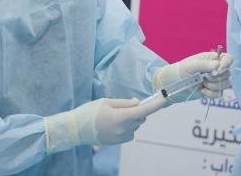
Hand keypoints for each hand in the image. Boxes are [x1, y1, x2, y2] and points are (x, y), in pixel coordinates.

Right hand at [44, 97, 164, 152]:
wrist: (75, 129)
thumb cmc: (90, 112)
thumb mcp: (107, 102)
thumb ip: (125, 103)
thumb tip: (138, 104)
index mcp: (121, 117)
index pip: (144, 110)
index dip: (156, 104)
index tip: (165, 98)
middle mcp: (124, 129)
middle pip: (140, 117)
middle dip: (137, 110)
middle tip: (124, 105)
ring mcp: (121, 138)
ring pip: (135, 125)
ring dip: (131, 119)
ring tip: (113, 115)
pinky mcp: (118, 142)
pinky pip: (129, 132)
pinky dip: (126, 126)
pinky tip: (112, 124)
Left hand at [154, 52, 232, 101]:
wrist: (173, 85)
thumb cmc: (181, 71)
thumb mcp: (191, 66)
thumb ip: (205, 65)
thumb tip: (218, 65)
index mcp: (211, 59)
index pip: (228, 59)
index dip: (226, 64)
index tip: (218, 70)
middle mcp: (215, 69)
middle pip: (228, 73)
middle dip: (216, 77)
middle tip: (204, 77)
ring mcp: (215, 80)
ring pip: (225, 84)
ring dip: (213, 86)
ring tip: (202, 83)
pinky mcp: (212, 90)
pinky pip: (218, 94)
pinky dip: (210, 94)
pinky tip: (202, 90)